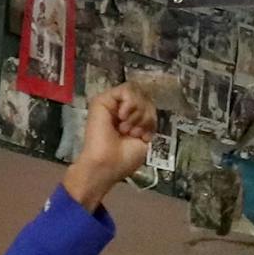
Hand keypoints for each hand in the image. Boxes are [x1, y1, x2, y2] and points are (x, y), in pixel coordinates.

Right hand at [63, 85, 157, 209]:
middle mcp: (121, 108)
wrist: (108, 164)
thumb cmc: (125, 158)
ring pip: (137, 92)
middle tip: (134, 133)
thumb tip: (149, 104)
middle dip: (146, 117)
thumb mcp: (145, 135)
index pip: (149, 104)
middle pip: (145, 97)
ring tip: (126, 128)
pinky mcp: (102, 100)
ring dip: (138, 113)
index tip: (144, 136)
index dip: (152, 118)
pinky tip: (122, 118)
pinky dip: (130, 104)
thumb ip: (147, 117)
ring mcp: (112, 103)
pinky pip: (126, 90)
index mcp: (131, 117)